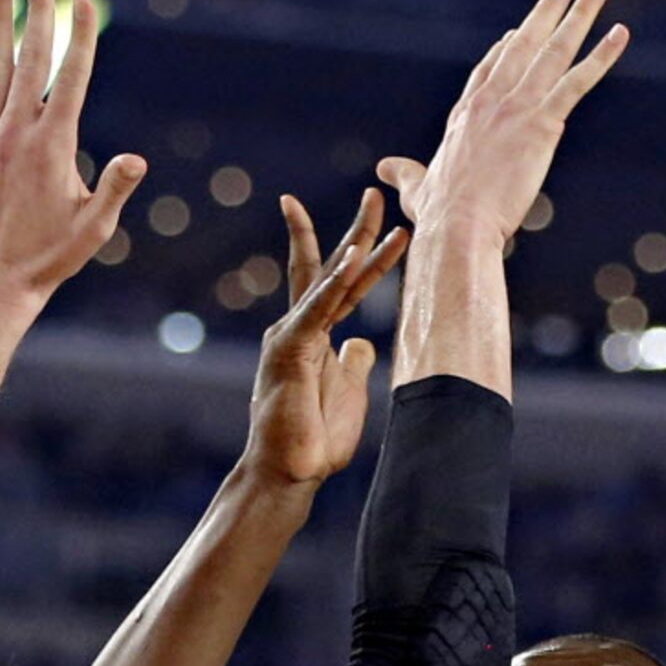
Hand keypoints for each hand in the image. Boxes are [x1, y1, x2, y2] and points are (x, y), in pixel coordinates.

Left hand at [0, 0, 145, 304]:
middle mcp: (16, 132)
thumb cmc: (52, 255)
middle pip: (30, 58)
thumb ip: (113, 188)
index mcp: (52, 147)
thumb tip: (136, 160)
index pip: (69, 79)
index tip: (86, 2)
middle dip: (37, 10)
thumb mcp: (94, 228)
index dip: (80, 38)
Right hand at [240, 189, 408, 491]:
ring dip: (356, 248)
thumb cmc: (313, 440)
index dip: (359, 253)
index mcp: (315, 336)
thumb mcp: (347, 393)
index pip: (339, 285)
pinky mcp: (290, 351)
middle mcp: (300, 327)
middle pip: (332, 269)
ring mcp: (293, 337)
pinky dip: (334, 285)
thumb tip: (361, 341)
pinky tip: (352, 260)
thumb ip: (352, 363)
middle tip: (375, 192)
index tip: (376, 220)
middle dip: (356, 230)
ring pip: (329, 283)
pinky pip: (317, 312)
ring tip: (378, 214)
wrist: (287, 473)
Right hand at [377, 0, 626, 249]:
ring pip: (554, 51)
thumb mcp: (416, 189)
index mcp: (465, 116)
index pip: (489, 72)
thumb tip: (383, 168)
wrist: (458, 225)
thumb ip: (405, 174)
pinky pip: (577, 81)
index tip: (518, 31)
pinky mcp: (542, 123)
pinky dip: (601, 56)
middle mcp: (491, 101)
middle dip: (544, 15)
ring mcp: (517, 108)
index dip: (505, 50)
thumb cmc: (438, 216)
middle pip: (522, 46)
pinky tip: (619, 33)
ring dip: (578, 16)